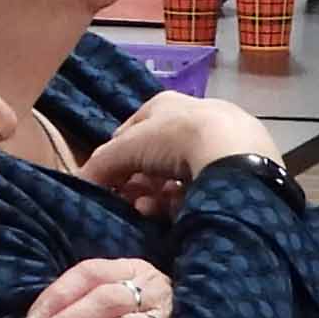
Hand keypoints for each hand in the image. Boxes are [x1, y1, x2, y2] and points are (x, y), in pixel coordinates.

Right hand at [77, 92, 283, 218]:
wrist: (234, 155)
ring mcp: (219, 143)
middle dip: (138, 183)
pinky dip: (184, 202)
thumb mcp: (127, 147)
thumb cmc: (176, 139)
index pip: (130, 132)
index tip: (108, 184)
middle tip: (130, 202)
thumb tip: (81, 182)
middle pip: (154, 158)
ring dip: (157, 196)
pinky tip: (177, 213)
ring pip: (176, 177)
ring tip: (150, 211)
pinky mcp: (237, 169)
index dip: (116, 159)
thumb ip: (100, 164)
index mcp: (167, 104)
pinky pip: (201, 189)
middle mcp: (194, 118)